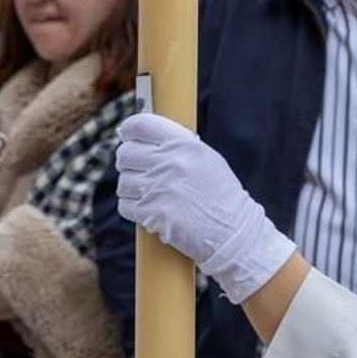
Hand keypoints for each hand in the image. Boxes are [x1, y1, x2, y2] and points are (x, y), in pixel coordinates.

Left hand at [116, 114, 296, 303]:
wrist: (233, 231)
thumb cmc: (220, 194)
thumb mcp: (206, 158)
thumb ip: (177, 144)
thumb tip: (141, 136)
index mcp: (185, 144)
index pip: (141, 126)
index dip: (129, 130)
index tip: (127, 136)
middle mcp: (171, 163)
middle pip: (126, 154)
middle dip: (128, 162)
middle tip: (138, 169)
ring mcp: (160, 189)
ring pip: (123, 182)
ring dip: (132, 188)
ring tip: (151, 193)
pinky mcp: (153, 214)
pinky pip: (125, 205)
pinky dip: (133, 209)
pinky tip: (151, 209)